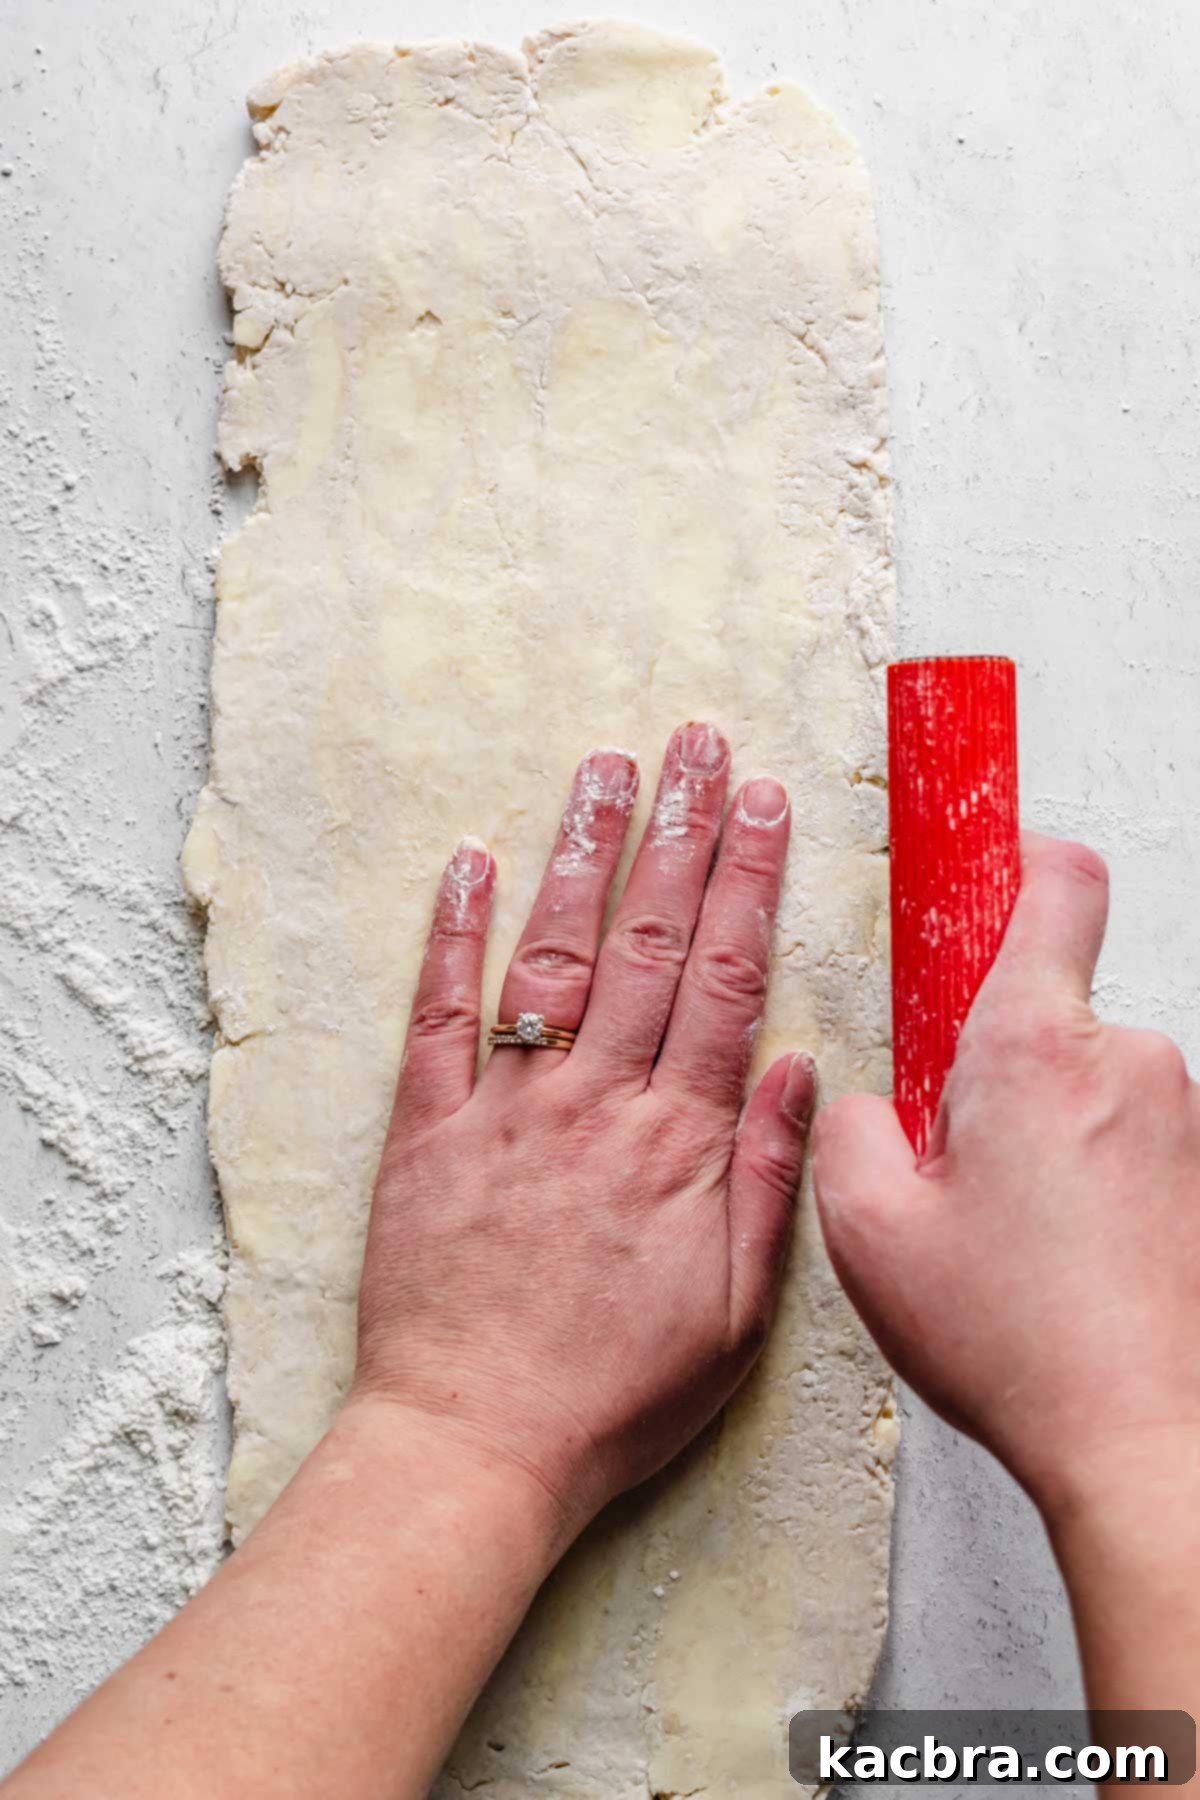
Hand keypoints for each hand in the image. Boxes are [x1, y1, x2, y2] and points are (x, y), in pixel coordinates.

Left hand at [353, 723, 814, 1532]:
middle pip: (649, 942)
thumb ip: (769, 1180)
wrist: (475, 1444)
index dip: (746, 882)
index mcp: (678, 1142)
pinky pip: (438, 1014)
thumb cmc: (615, 1393)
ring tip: (607, 767)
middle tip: (698, 745)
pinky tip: (468, 862)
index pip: (723, 980)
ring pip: (555, 955)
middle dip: (679, 832)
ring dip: (583, 853)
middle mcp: (596, 1103)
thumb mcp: (737, 1313)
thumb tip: (795, 1062)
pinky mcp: (426, 1129)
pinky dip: (451, 934)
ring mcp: (506, 1108)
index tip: (762, 805)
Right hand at [813, 831, 1199, 1525]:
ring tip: (1014, 1234)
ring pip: (1090, 1084)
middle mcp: (1130, 1063)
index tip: (992, 856)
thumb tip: (868, 1106)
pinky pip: (1132, 1141)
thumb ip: (849, 1131)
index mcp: (1036, 1049)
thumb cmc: (1021, 1343)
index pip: (1057, 883)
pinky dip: (1091, 1177)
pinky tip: (1064, 1262)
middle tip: (958, 1159)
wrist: (1152, 1445)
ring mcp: (1185, 1121)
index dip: (1021, 854)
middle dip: (994, 1063)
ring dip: (1045, 1130)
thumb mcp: (870, 1231)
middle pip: (1050, 1008)